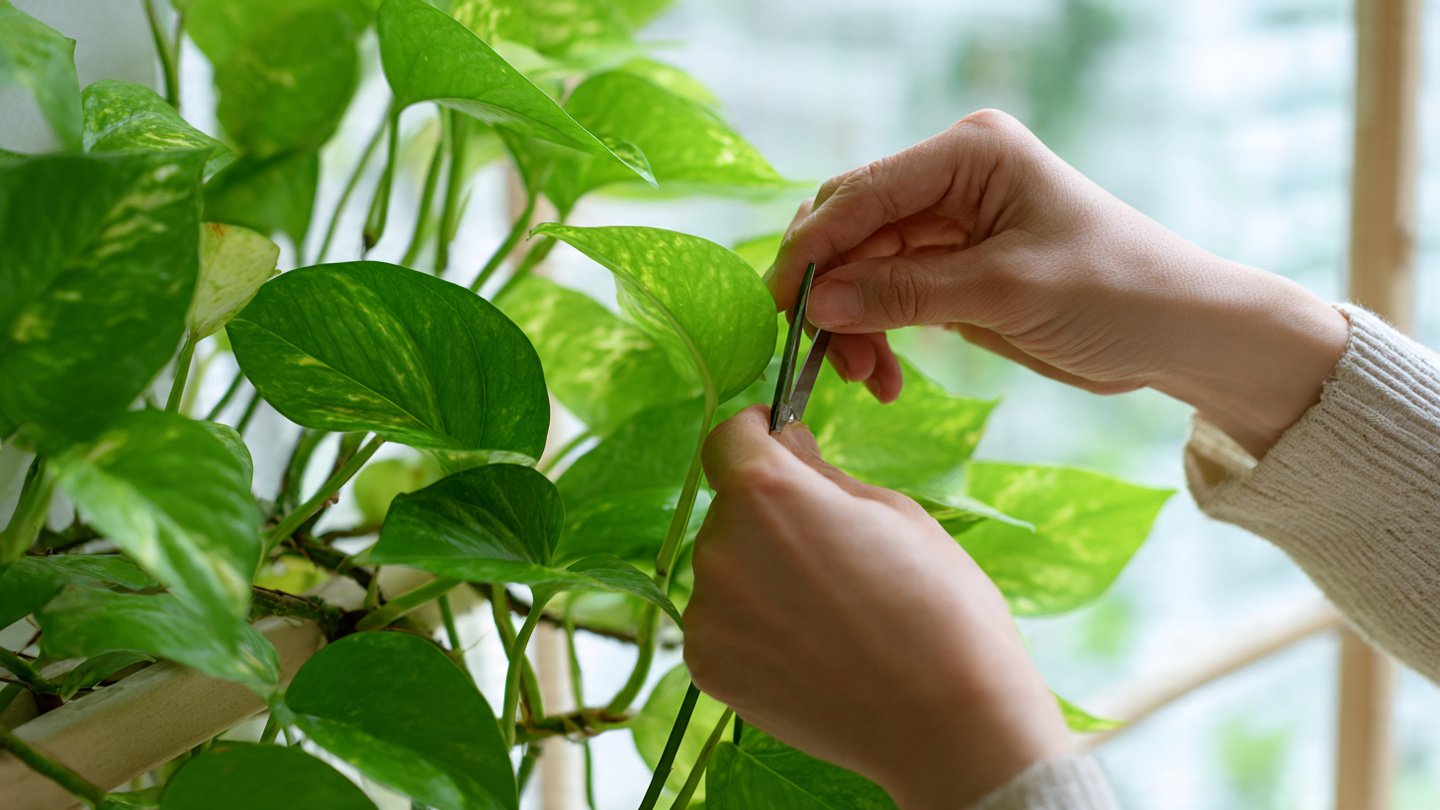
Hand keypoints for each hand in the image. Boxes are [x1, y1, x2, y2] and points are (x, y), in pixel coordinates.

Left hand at [683, 406, 1071, 808]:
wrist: (948, 722)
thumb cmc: (938, 605)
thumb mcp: (892, 510)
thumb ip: (820, 472)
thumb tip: (784, 442)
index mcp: (764, 493)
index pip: (728, 437)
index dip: (757, 434)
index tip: (783, 446)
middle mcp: (719, 548)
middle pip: (731, 509)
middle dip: (771, 514)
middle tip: (834, 551)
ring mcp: (707, 614)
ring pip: (726, 569)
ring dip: (761, 573)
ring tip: (829, 610)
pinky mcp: (707, 667)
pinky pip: (721, 623)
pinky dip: (754, 626)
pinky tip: (811, 647)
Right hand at [771, 109, 1347, 456]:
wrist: (1180, 334)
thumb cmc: (1115, 291)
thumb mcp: (1006, 291)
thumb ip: (907, 293)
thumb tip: (821, 303)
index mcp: (969, 153)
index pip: (865, 192)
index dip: (816, 247)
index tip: (784, 304)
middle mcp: (951, 179)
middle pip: (853, 228)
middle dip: (835, 292)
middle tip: (824, 356)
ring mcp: (949, 226)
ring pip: (863, 269)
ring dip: (852, 324)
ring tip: (866, 379)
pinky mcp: (952, 270)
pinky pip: (887, 298)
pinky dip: (875, 336)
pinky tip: (882, 377)